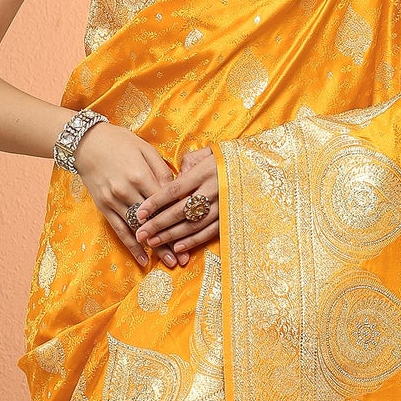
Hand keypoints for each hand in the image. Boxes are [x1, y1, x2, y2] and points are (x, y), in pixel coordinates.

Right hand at [71, 121, 176, 267]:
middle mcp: (127, 191)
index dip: (180, 216)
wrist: (85, 142)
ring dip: (155, 248)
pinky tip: (143, 259)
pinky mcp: (104, 207)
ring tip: (170, 262)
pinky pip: (120, 230)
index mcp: (140, 175)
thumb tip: (178, 189)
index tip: (194, 230)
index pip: (166, 201)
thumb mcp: (145, 148)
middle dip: (171, 239)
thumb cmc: (119, 142)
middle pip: (154, 220)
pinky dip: (132, 246)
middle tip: (185, 258)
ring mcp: (114, 201)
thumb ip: (162, 170)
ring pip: (139, 229)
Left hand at [131, 147, 219, 266]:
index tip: (140, 212)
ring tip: (152, 242)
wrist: (260, 166)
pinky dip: (192, 241)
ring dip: (171, 236)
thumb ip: (188, 163)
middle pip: (180, 211)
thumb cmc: (228, 158)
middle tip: (140, 234)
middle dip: (158, 224)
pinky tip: (177, 247)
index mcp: (204, 172)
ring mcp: (222, 207)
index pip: (174, 189)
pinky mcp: (230, 218)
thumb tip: (174, 178)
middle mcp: (212, 191)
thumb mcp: (208, 153)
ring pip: (192, 225)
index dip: (155, 202)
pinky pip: (209, 233)